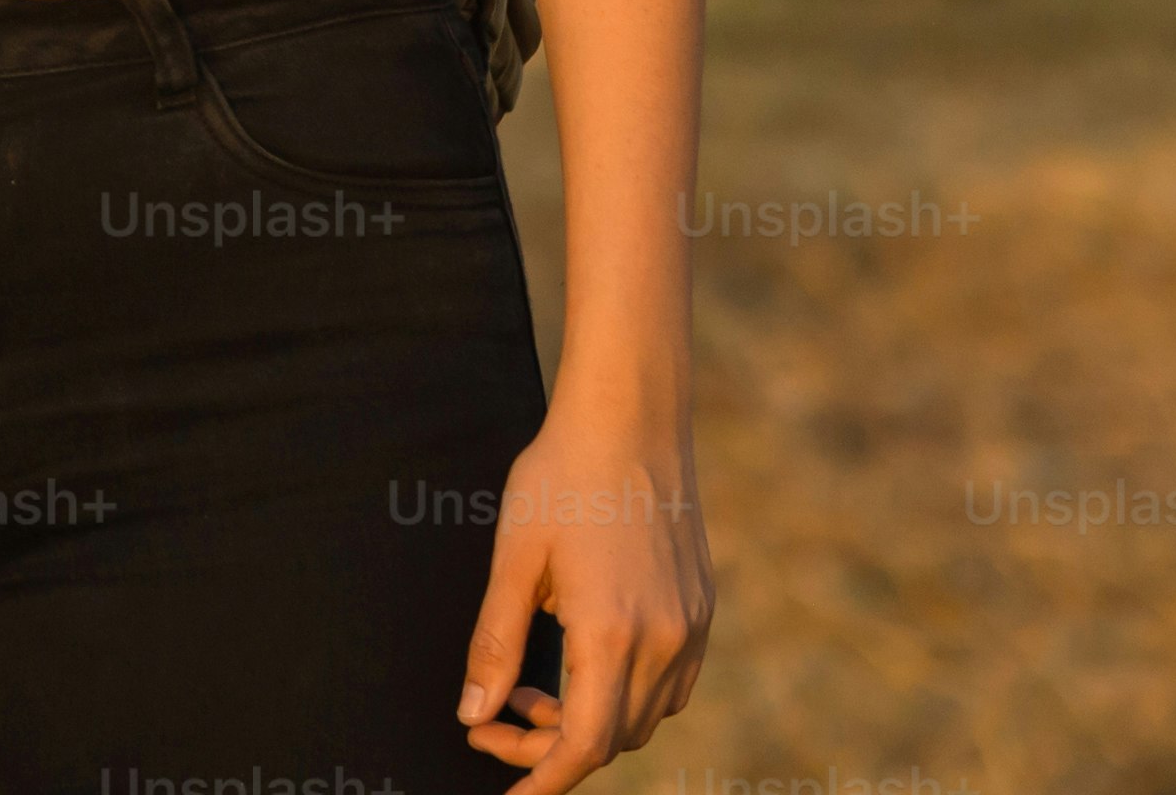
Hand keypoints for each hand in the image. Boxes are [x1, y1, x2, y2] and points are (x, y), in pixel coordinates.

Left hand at [457, 394, 713, 785]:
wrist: (630, 418)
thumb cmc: (562, 477)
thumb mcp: (513, 559)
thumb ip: (494, 644)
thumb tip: (473, 715)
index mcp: (612, 633)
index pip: (585, 745)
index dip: (543, 779)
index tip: (507, 792)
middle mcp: (664, 641)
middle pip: (614, 739)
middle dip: (550, 748)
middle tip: (494, 720)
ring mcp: (691, 628)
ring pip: (644, 718)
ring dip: (589, 722)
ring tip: (532, 686)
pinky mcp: (702, 611)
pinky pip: (670, 685)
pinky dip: (625, 695)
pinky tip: (582, 660)